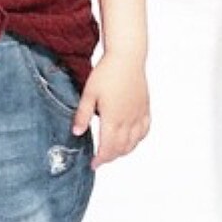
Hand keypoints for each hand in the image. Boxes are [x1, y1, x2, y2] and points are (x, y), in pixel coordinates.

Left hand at [71, 53, 149, 167]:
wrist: (126, 57)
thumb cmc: (107, 72)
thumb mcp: (89, 93)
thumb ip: (83, 115)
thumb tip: (76, 132)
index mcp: (113, 118)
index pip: (108, 148)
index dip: (101, 159)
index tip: (93, 164)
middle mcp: (128, 120)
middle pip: (121, 148)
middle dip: (110, 157)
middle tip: (100, 159)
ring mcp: (138, 114)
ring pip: (134, 142)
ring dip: (124, 151)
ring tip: (113, 151)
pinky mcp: (145, 108)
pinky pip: (145, 130)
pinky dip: (138, 139)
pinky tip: (132, 139)